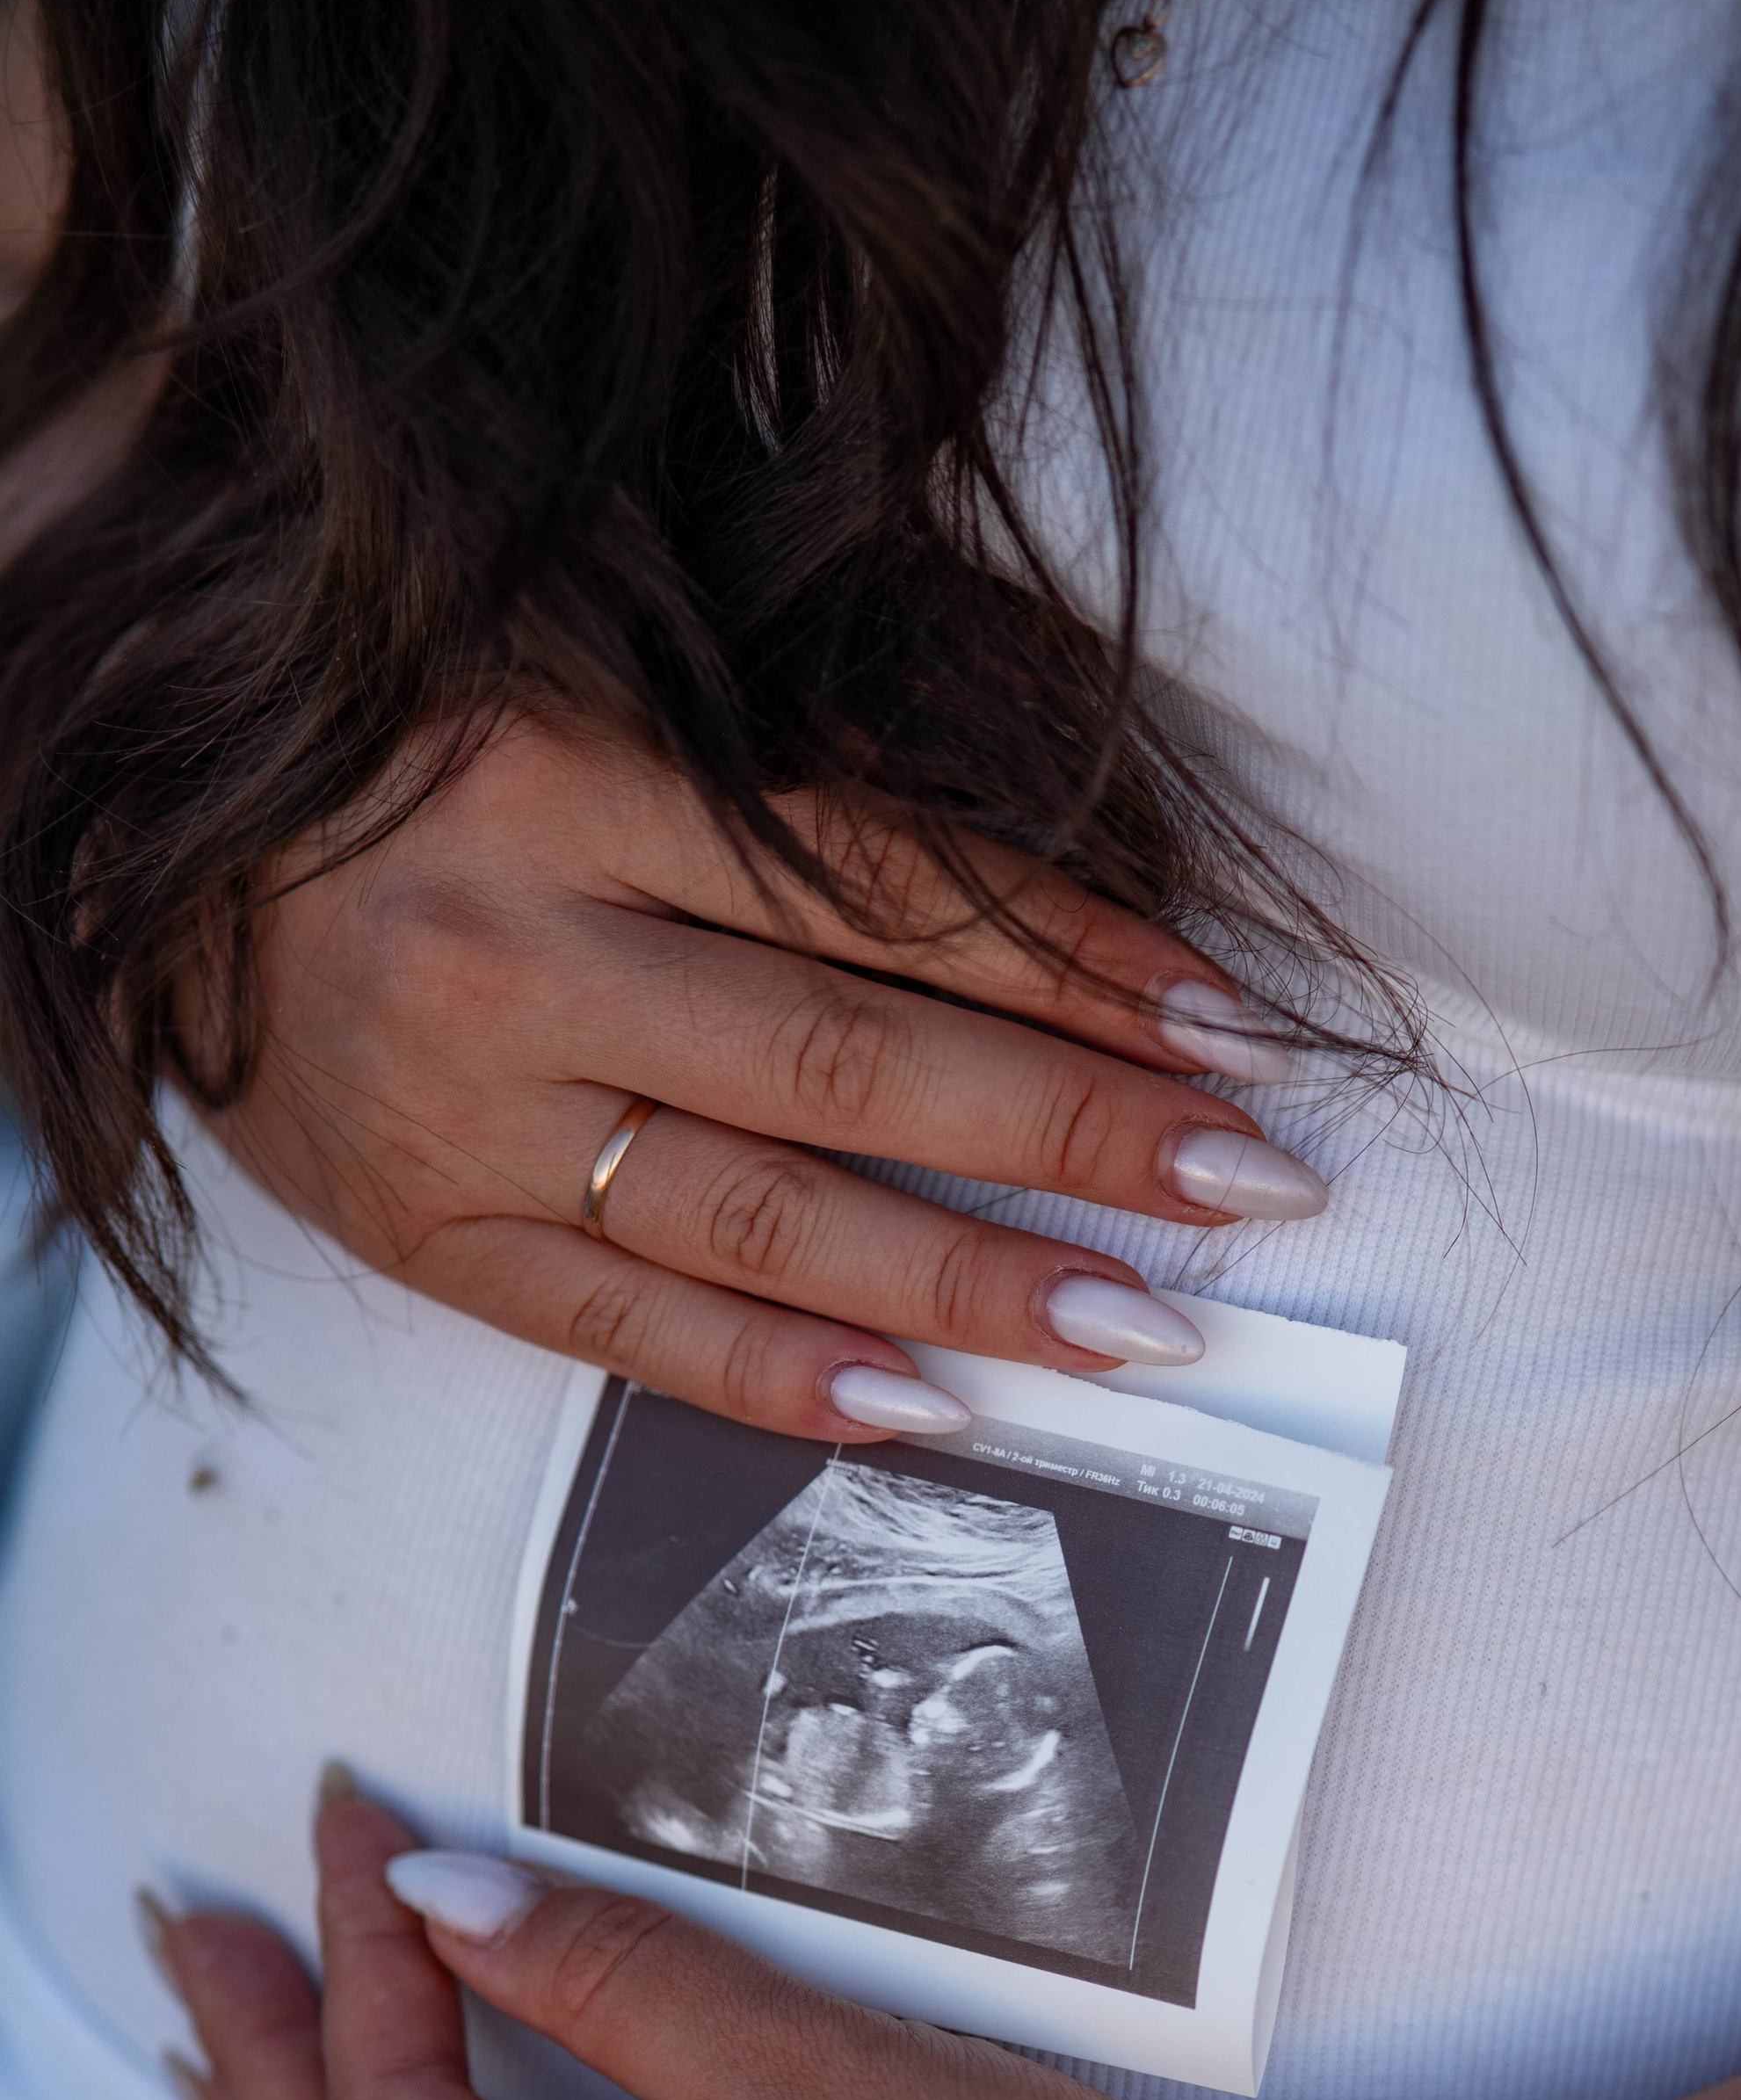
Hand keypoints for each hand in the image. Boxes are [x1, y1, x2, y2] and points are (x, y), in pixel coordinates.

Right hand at [202, 712, 1324, 1438]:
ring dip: (965, 1277)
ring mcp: (456, 1115)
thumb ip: (778, 786)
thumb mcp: (585, 691)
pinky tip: (924, 1409)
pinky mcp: (415, 1237)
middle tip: (1244, 1189)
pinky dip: (776, 1376)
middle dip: (1069, 1134)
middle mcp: (514, 949)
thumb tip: (1049, 921)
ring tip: (1138, 1326)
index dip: (1073, 961)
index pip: (883, 888)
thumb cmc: (408, 743)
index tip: (1229, 1027)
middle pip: (848, 1061)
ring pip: (754, 1214)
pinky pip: (619, 1332)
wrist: (136, 833)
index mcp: (569, 774)